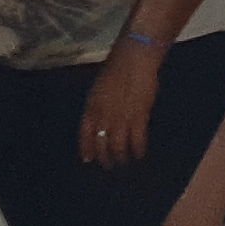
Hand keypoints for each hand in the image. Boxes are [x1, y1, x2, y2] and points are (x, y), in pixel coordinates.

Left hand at [79, 38, 163, 166]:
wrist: (133, 60)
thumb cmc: (116, 68)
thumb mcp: (100, 88)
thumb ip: (99, 105)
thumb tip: (102, 120)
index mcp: (92, 106)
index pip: (85, 133)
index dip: (86, 148)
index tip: (88, 159)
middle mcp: (104, 116)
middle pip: (101, 143)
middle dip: (105, 157)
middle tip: (109, 165)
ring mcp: (121, 118)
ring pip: (118, 146)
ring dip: (121, 157)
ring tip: (124, 162)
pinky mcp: (138, 118)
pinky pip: (137, 141)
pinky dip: (138, 150)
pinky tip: (140, 155)